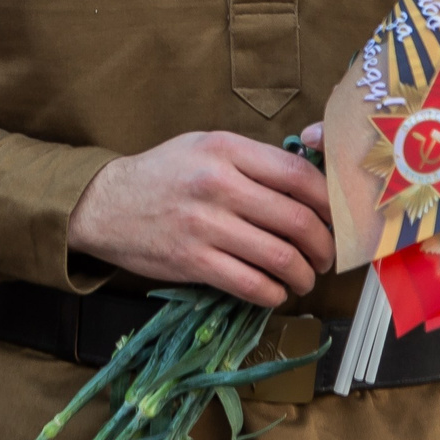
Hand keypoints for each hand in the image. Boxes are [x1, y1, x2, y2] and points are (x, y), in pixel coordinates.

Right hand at [65, 132, 334, 307]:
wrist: (103, 204)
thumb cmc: (161, 174)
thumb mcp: (204, 146)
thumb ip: (253, 160)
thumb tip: (310, 185)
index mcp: (225, 149)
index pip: (298, 176)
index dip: (330, 202)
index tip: (336, 219)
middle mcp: (216, 184)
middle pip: (298, 221)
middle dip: (324, 247)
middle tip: (325, 257)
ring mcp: (204, 225)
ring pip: (280, 257)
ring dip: (303, 275)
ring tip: (304, 278)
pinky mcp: (192, 261)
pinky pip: (251, 284)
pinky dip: (273, 293)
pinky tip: (274, 291)